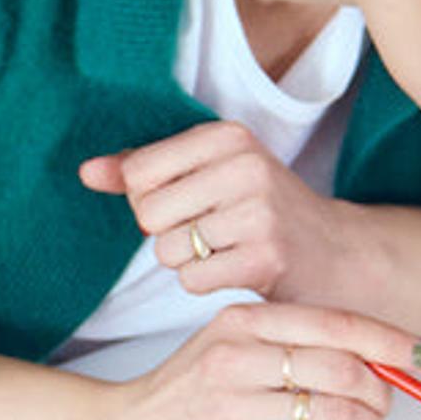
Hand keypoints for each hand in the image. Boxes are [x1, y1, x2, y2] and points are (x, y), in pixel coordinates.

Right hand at [75, 299, 408, 419]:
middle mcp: (238, 359)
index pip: (335, 324)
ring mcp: (236, 408)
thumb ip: (286, 344)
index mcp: (241, 323)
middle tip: (386, 405)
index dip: (389, 341)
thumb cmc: (181, 396)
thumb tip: (369, 357)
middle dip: (382, 391)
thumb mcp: (226, 348)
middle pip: (343, 368)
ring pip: (336, 413)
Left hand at [81, 124, 348, 303]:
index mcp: (227, 135)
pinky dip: (204, 283)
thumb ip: (144, 170)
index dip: (149, 199)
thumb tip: (86, 172)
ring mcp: (258, 212)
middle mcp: (245, 165)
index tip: (189, 202)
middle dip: (167, 233)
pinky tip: (235, 269)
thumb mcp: (208, 174)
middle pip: (147, 214)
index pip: (138, 173)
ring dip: (187, 261)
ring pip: (168, 250)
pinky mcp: (265, 258)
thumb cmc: (260, 212)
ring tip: (226, 249)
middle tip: (210, 232)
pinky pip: (191, 281)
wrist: (334, 254)